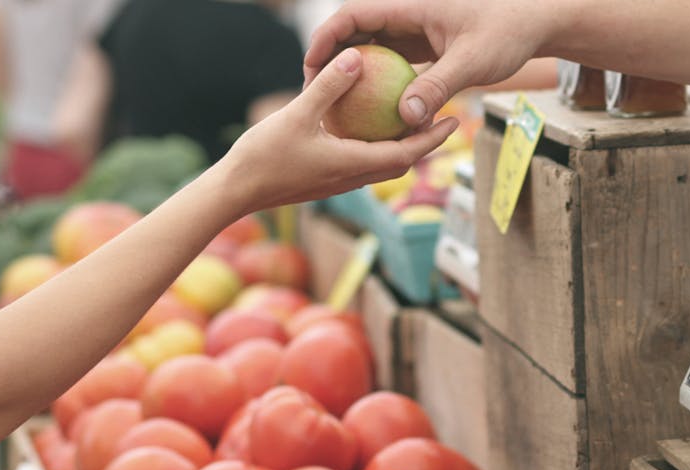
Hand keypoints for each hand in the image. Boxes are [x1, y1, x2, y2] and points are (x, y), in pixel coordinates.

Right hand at [220, 47, 459, 215]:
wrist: (235, 192)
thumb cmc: (263, 156)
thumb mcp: (297, 114)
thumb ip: (328, 86)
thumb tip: (356, 57)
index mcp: (353, 165)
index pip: (407, 154)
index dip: (433, 138)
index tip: (455, 120)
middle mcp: (351, 178)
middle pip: (401, 162)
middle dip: (425, 142)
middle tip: (443, 118)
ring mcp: (338, 182)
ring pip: (381, 165)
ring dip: (401, 146)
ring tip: (411, 121)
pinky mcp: (324, 180)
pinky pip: (360, 163)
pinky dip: (374, 147)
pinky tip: (366, 127)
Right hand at [303, 0, 558, 127]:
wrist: (536, 23)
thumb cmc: (508, 33)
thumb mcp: (472, 61)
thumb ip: (438, 87)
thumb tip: (406, 118)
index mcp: (409, 6)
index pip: (352, 14)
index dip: (325, 39)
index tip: (312, 69)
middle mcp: (406, 15)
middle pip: (354, 32)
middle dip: (330, 60)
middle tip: (314, 95)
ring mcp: (414, 31)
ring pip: (371, 49)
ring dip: (352, 75)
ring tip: (335, 108)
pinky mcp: (424, 47)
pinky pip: (392, 64)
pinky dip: (378, 84)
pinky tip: (372, 116)